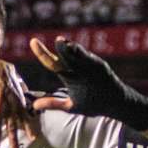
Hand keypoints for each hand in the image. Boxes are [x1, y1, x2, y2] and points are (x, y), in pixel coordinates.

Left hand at [29, 37, 147, 130]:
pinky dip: (83, 54)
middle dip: (54, 48)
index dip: (42, 53)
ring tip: (61, 41)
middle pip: (63, 56)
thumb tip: (34, 105)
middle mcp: (77, 68)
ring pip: (76, 56)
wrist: (115, 104)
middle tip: (39, 41)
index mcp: (68, 75)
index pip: (52, 62)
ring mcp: (88, 67)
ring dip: (68, 49)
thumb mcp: (70, 106)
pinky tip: (74, 48)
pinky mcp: (100, 67)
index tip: (33, 42)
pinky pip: (90, 59)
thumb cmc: (93, 104)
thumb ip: (54, 103)